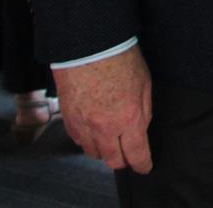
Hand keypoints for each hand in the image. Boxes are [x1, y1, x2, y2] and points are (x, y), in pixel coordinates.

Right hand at [52, 46, 152, 172]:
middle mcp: (105, 127)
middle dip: (123, 160)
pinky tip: (93, 131)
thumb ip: (143, 112)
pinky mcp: (68, 118)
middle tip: (128, 155)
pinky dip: (87, 140)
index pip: (136, 154)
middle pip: (113, 160)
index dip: (142, 164)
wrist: (88, 45)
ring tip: (110, 141)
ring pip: (93, 153)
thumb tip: (140, 129)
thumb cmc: (120, 58)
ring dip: (104, 151)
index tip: (144, 167)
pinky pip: (77, 140)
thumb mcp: (144, 84)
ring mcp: (84, 124)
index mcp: (129, 118)